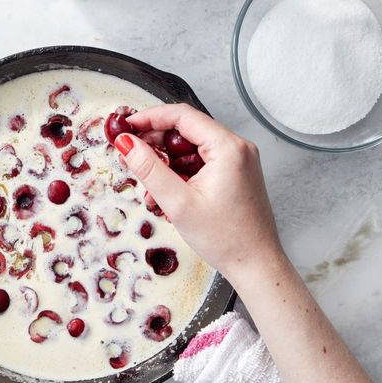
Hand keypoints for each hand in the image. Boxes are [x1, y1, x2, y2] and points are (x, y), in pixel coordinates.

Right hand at [113, 103, 281, 280]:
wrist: (256, 266)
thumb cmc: (226, 239)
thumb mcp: (177, 203)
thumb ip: (148, 168)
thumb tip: (126, 143)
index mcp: (228, 148)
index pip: (181, 116)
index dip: (149, 118)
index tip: (125, 127)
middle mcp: (236, 148)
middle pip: (185, 131)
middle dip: (155, 145)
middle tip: (130, 158)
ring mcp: (236, 162)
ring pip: (189, 149)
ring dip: (165, 164)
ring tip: (149, 191)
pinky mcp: (233, 175)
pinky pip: (199, 164)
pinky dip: (179, 175)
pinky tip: (166, 195)